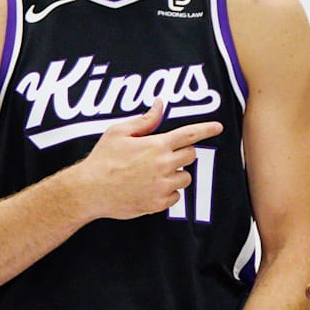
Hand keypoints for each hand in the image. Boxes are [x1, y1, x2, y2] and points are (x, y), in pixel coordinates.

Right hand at [75, 100, 222, 220]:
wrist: (90, 190)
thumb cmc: (102, 159)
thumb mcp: (119, 132)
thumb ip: (144, 120)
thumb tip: (159, 105)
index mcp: (156, 145)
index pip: (189, 134)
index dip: (206, 129)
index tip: (218, 127)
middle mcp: (164, 165)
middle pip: (191, 155)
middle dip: (182, 153)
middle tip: (162, 154)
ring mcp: (162, 186)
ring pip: (185, 178)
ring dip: (176, 174)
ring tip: (154, 173)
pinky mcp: (158, 203)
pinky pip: (176, 197)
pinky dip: (168, 192)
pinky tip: (150, 187)